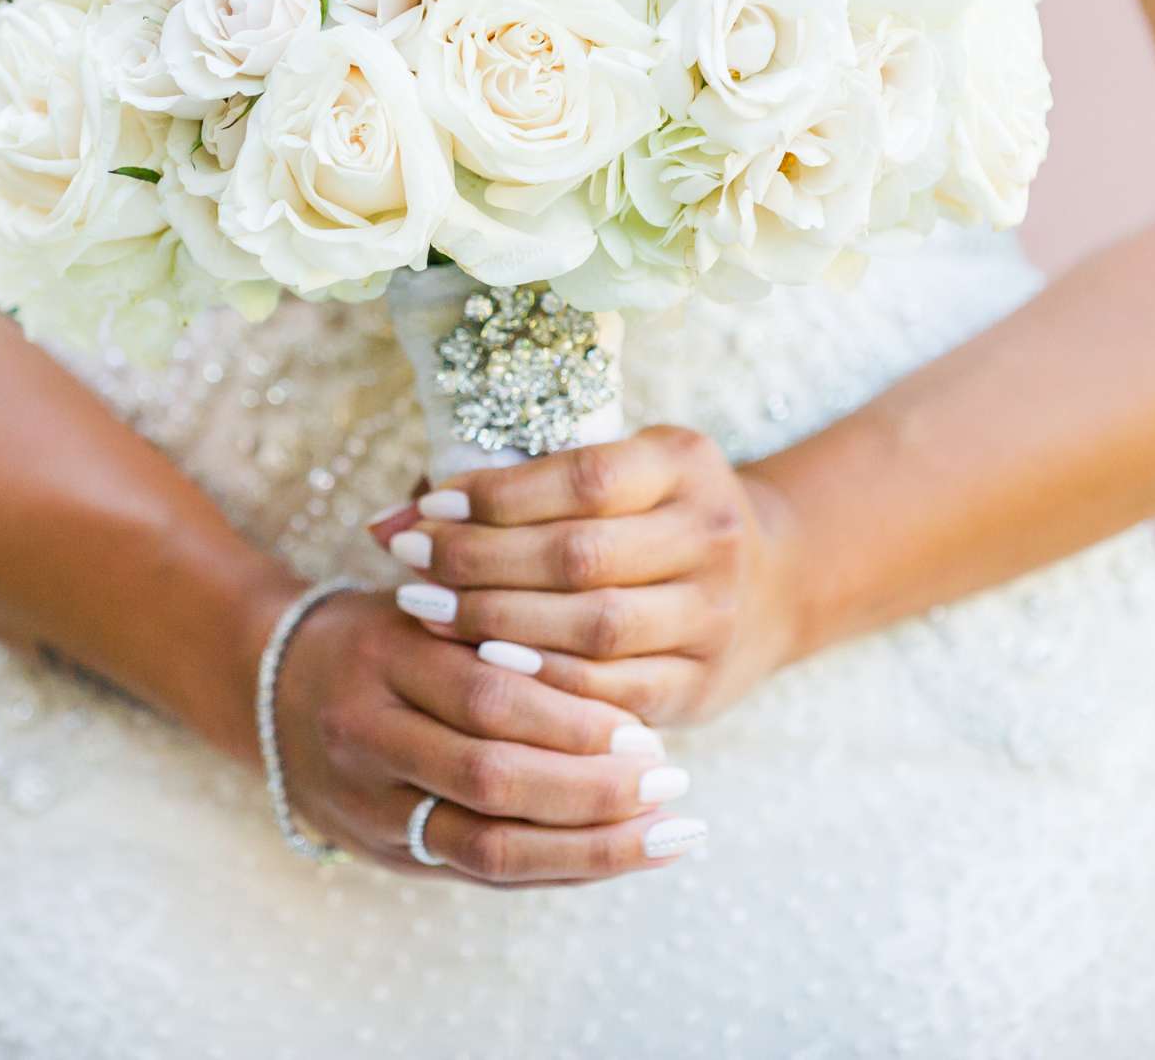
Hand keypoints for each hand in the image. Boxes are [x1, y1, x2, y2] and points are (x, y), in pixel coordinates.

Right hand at [266, 589, 705, 884]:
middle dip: (592, 791)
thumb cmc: (381, 633)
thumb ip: (502, 631)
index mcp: (381, 657)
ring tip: (665, 835)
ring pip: (486, 847)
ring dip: (588, 848)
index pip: (488, 698)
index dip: (573, 721)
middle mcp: (366, 735)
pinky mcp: (382, 850)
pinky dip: (556, 869)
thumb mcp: (426, 607)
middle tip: (671, 784)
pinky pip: (479, 872)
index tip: (648, 731)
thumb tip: (619, 663)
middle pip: (490, 781)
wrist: (271, 684)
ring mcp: (368, 804)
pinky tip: (619, 856)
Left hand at [368, 427, 805, 727]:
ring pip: (595, 628)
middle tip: (411, 567)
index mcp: (685, 463)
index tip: (428, 510)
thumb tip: (383, 522)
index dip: (498, 497)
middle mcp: (711, 534)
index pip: (583, 478)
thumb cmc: (651, 519)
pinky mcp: (703, 683)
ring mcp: (714, 613)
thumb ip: (506, 492)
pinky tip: (486, 668)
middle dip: (481, 564)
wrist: (771, 585)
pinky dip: (542, 681)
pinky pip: (611, 690)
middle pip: (581, 556)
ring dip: (499, 625)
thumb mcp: (608, 478)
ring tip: (430, 615)